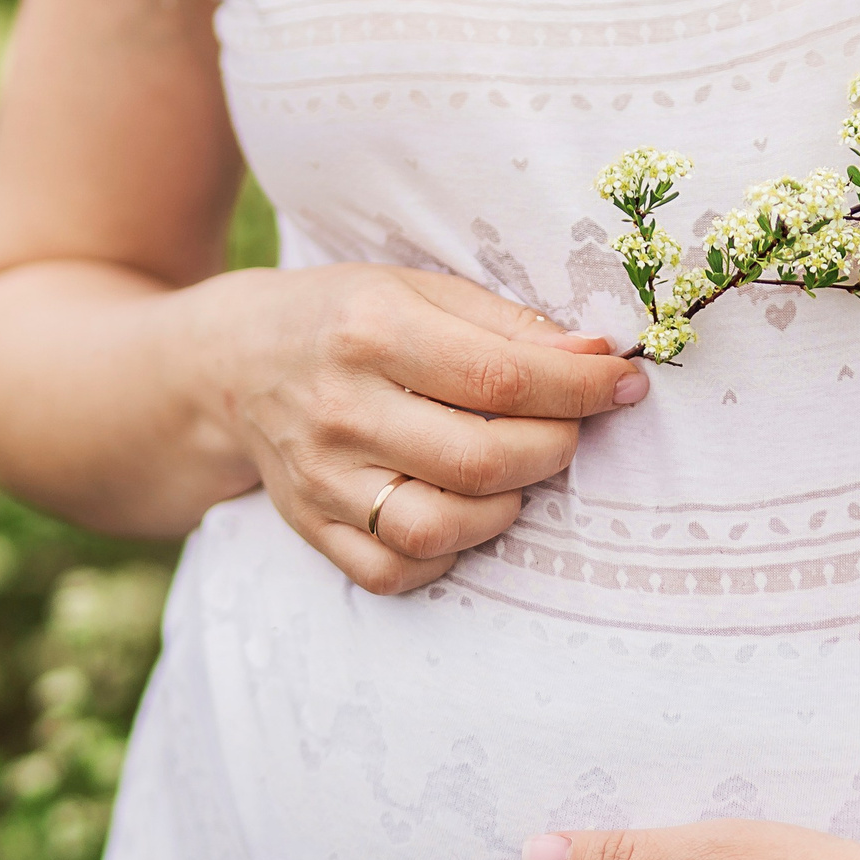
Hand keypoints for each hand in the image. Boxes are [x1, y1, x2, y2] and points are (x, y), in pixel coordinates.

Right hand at [185, 265, 645, 594]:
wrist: (234, 362)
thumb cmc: (348, 318)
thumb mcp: (419, 289)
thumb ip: (508, 325)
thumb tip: (597, 361)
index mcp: (371, 330)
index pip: (501, 378)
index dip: (581, 390)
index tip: (625, 387)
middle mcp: (340, 408)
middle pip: (481, 460)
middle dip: (552, 449)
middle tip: (565, 430)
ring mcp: (320, 478)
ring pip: (439, 528)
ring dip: (504, 508)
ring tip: (511, 473)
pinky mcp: (311, 527)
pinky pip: (396, 570)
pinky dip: (447, 553)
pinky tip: (460, 512)